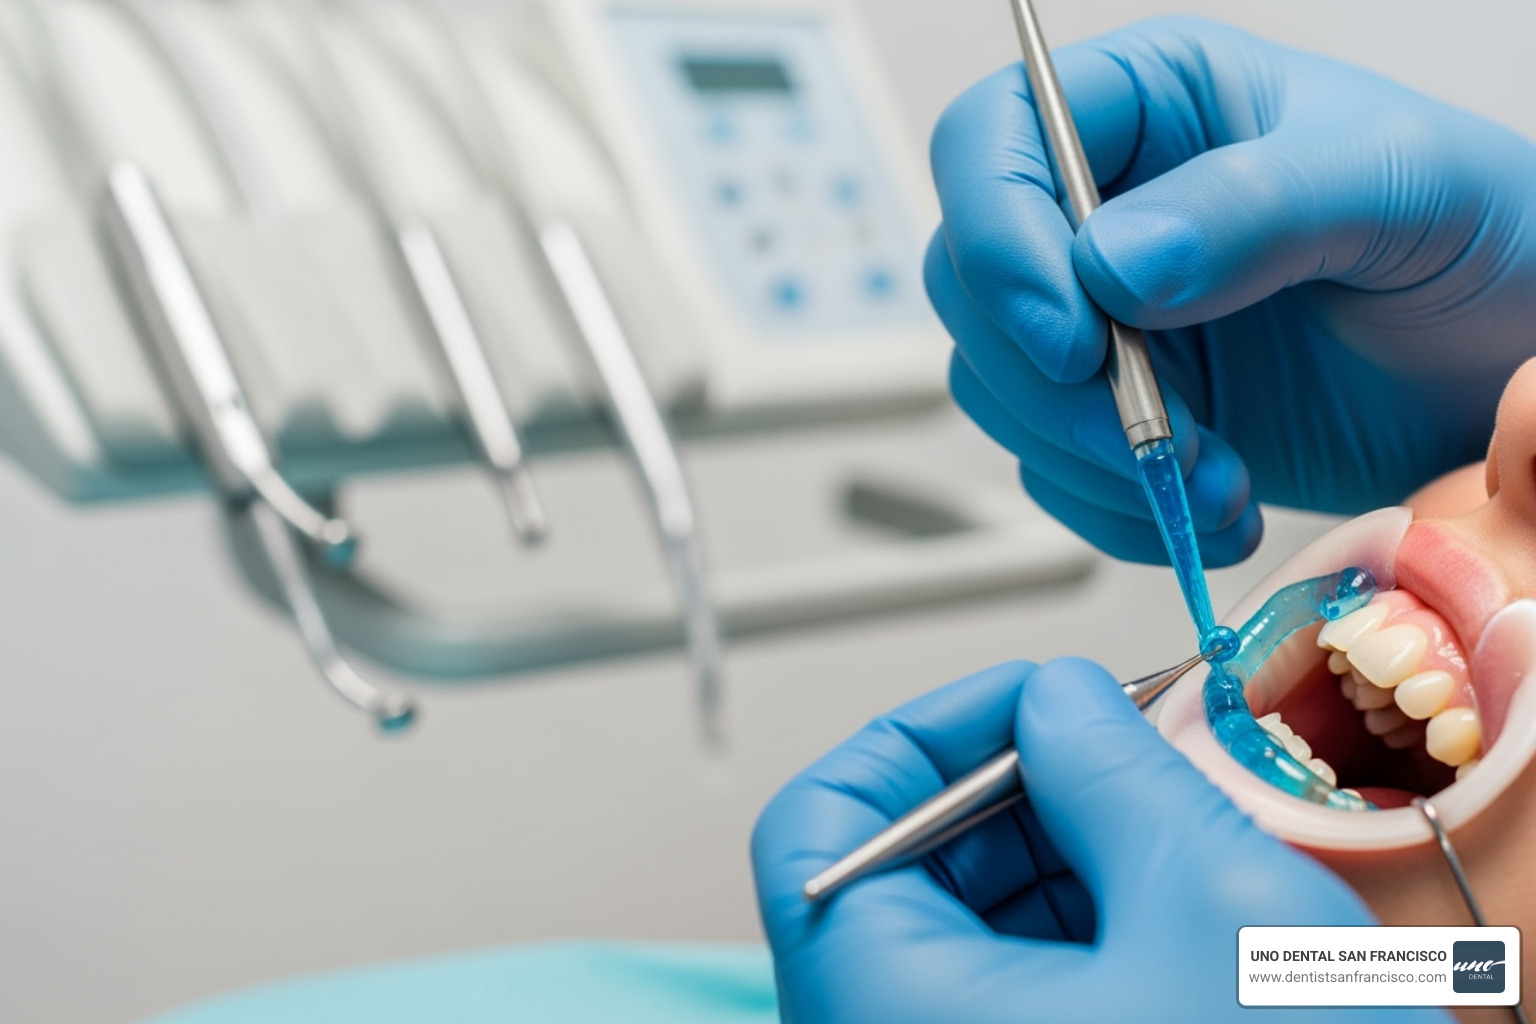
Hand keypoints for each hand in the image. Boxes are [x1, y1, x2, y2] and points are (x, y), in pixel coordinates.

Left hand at [752, 659, 1449, 1022]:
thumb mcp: (1216, 906)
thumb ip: (1114, 773)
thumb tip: (1058, 699)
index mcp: (890, 1006)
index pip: (815, 830)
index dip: (912, 741)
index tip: (1021, 701)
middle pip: (898, 872)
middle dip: (1008, 790)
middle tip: (1113, 748)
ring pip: (965, 932)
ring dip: (1056, 855)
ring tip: (1161, 828)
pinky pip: (1018, 991)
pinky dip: (1082, 927)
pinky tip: (1169, 906)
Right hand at [929, 16, 1535, 564]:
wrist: (1509, 362)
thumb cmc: (1484, 234)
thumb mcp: (1399, 186)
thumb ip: (1254, 206)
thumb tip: (1111, 264)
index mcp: (1150, 106)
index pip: (992, 142)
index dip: (997, 240)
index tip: (1069, 339)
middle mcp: (1106, 209)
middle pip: (970, 282)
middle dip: (1047, 381)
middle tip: (1150, 433)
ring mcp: (1106, 317)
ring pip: (1000, 385)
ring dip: (1090, 454)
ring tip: (1215, 475)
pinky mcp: (1124, 408)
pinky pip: (1056, 467)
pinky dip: (1117, 506)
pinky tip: (1211, 501)